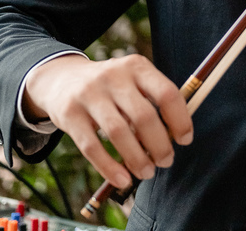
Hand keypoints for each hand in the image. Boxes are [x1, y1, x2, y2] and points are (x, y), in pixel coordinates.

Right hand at [23, 54, 192, 189]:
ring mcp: (89, 93)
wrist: (60, 78)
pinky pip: (91, 146)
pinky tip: (123, 179)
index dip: (180, 119)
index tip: (185, 140)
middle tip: (166, 161)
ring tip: (147, 173)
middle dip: (159, 145)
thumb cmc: (110, 87)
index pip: (167, 93)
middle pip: (144, 116)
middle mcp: (114, 76)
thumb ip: (152, 102)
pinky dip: (109, 167)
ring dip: (137, 159)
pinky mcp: (69, 113)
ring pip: (119, 132)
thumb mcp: (132, 81)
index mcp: (137, 67)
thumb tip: (174, 138)